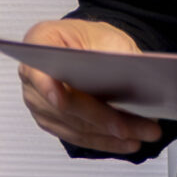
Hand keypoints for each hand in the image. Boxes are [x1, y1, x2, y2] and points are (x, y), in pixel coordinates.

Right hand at [16, 19, 163, 153]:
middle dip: (102, 119)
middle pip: (65, 105)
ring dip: (111, 135)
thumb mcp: (106, 35)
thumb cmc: (90, 38)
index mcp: (41, 42)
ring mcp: (38, 102)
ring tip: (143, 134)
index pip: (38, 68)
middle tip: (134, 127)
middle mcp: (33, 75)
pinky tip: (128, 141)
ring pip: (75, 125)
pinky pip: (77, 136)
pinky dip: (105, 140)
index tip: (61, 100)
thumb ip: (115, 54)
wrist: (84, 48)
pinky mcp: (52, 121)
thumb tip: (137, 75)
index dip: (48, 87)